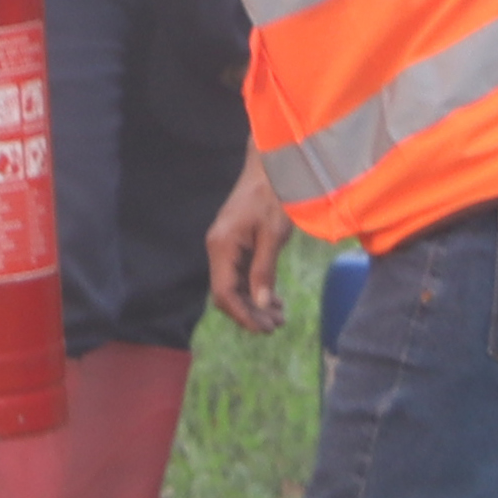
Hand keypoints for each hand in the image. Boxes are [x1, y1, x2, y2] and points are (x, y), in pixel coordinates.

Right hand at [206, 167, 293, 336]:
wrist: (272, 168)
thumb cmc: (274, 197)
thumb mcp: (273, 236)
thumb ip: (264, 271)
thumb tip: (259, 304)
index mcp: (222, 246)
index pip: (224, 292)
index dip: (242, 314)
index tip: (263, 329)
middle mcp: (218, 248)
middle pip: (227, 292)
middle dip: (250, 313)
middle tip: (276, 326)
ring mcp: (226, 246)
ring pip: (235, 285)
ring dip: (254, 303)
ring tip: (279, 317)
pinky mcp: (236, 244)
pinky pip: (241, 274)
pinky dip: (255, 288)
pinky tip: (273, 299)